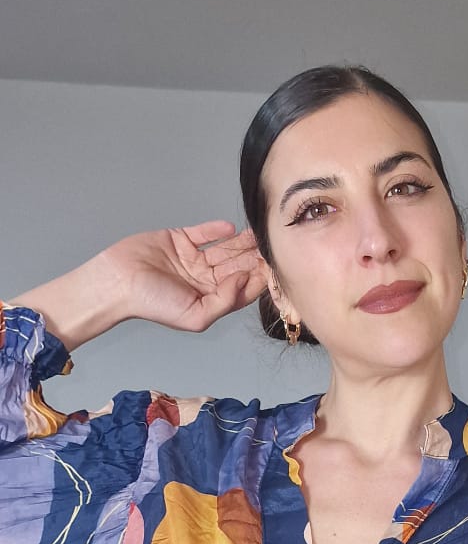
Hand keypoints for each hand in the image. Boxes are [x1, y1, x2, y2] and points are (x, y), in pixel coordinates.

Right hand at [101, 222, 269, 332]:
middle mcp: (203, 280)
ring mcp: (192, 259)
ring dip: (241, 243)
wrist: (118, 282)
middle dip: (253, 259)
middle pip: (236, 267)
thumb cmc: (152, 303)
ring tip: (257, 235)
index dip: (258, 280)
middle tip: (271, 247)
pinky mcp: (180, 239)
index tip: (273, 269)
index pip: (241, 290)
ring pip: (224, 249)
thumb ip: (224, 301)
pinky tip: (231, 228)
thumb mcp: (195, 315)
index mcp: (209, 299)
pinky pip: (203, 233)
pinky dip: (217, 230)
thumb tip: (244, 281)